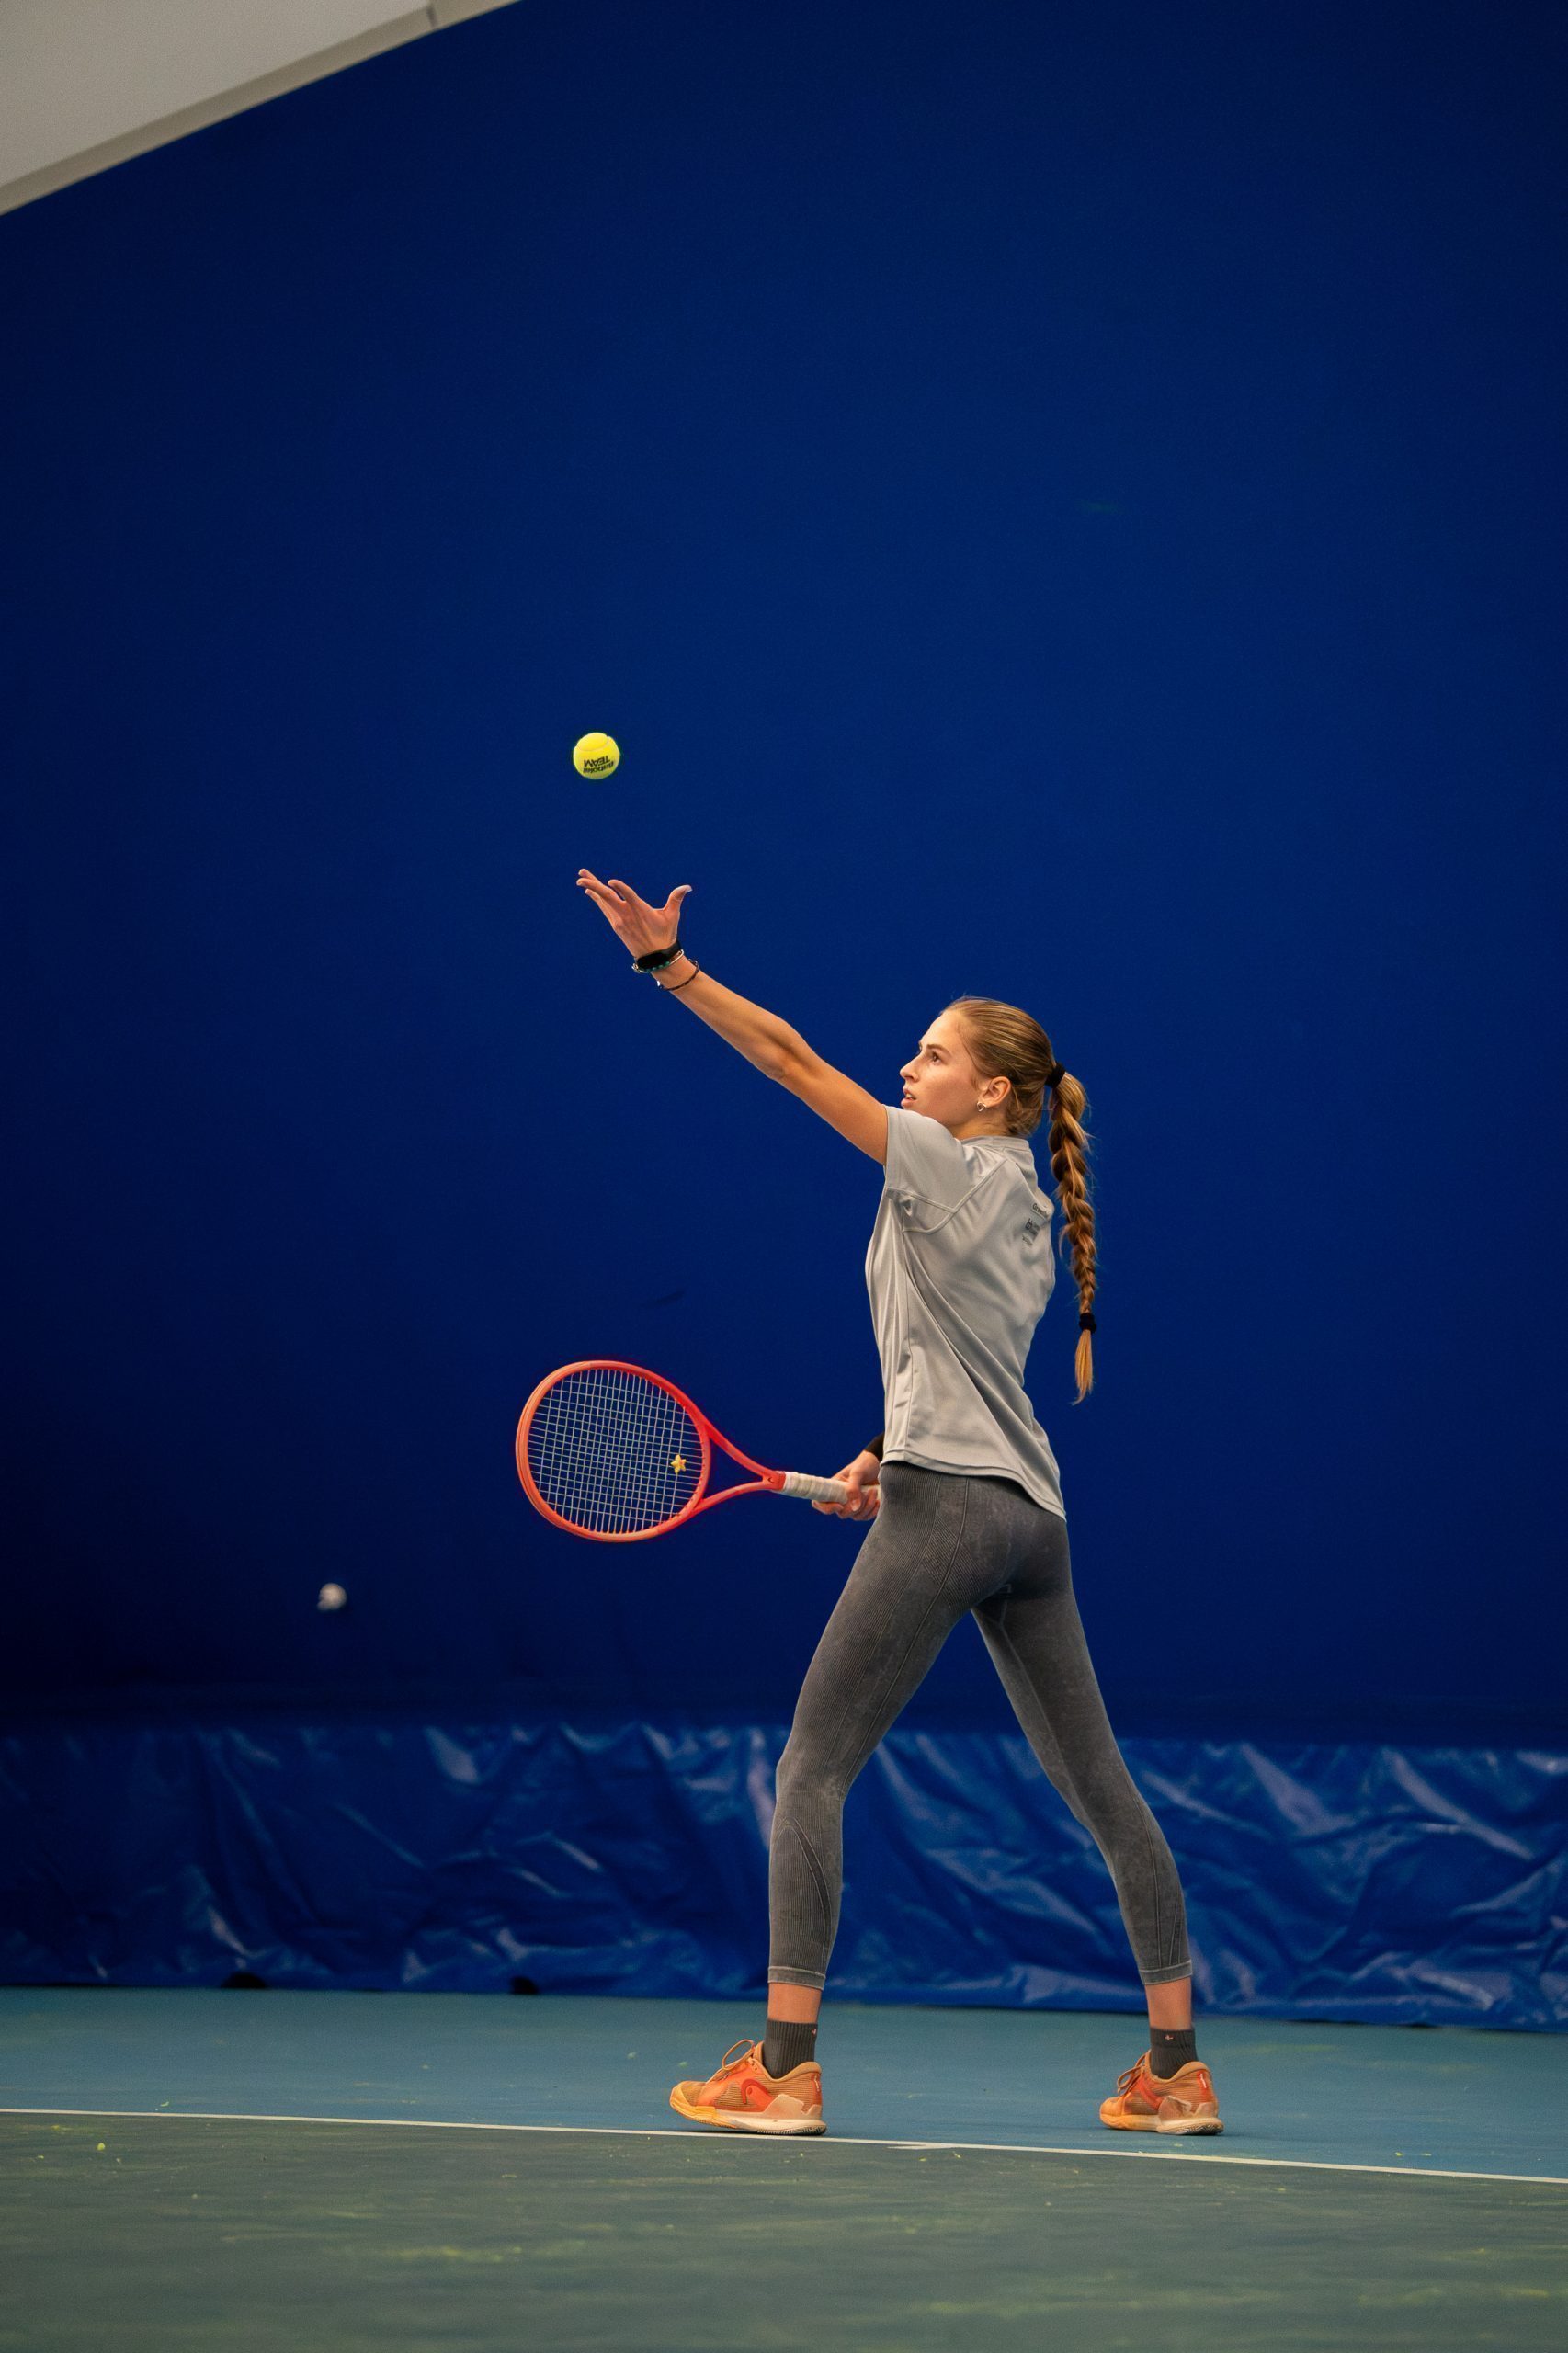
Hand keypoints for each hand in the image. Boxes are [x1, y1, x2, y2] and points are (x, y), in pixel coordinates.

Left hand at [578, 870, 692, 963]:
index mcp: (640, 911)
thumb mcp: (672, 917)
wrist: (655, 958)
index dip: (620, 888)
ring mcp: (619, 921)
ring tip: (581, 878)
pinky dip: (597, 899)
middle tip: (581, 875)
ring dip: (592, 889)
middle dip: (593, 885)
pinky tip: (589, 892)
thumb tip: (687, 887)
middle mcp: (626, 915)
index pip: (628, 896)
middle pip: (607, 897)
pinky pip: (604, 909)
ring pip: (603, 902)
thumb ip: (676, 899)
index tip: (610, 881)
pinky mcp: (616, 925)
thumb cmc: (665, 935)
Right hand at [812, 1450, 881, 1520]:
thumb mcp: (858, 1473)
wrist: (879, 1464)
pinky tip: (878, 1501)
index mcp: (834, 1488)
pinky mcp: (863, 1508)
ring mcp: (852, 1504)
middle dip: (856, 1506)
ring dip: (867, 1506)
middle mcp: (840, 1498)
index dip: (826, 1508)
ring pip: (855, 1516)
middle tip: (867, 1492)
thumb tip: (854, 1508)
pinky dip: (872, 1511)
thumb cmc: (864, 1465)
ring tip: (874, 1491)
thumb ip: (853, 1489)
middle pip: (842, 1513)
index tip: (840, 1505)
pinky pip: (865, 1517)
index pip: (820, 1502)